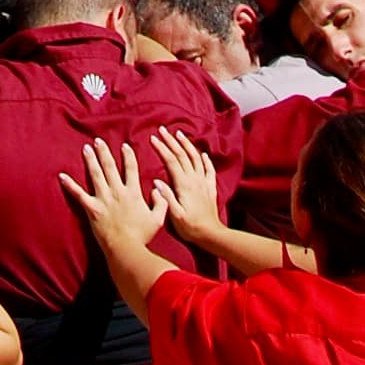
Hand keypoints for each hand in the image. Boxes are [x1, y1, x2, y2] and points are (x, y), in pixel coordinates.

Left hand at [62, 134, 168, 256]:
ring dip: (90, 160)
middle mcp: (117, 191)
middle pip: (110, 167)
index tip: (124, 145)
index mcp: (133, 193)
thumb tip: (158, 188)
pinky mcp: (92, 208)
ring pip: (95, 174)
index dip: (128, 156)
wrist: (126, 249)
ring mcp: (103, 199)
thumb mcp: (158, 219)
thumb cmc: (142, 236)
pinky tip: (62, 176)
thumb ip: (161, 202)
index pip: (131, 169)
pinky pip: (79, 194)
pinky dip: (70, 184)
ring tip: (86, 149)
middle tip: (98, 141)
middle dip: (104, 152)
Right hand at [150, 128, 227, 243]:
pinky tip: (203, 153)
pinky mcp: (210, 188)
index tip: (153, 138)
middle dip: (171, 141)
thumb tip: (157, 181)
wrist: (211, 234)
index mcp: (184, 184)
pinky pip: (209, 169)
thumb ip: (166, 197)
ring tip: (179, 134)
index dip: (162, 148)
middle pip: (182, 155)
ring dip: (187, 145)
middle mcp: (195, 179)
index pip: (171, 161)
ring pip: (195, 158)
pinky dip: (205, 159)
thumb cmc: (190, 227)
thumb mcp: (175, 215)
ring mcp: (204, 182)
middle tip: (162, 130)